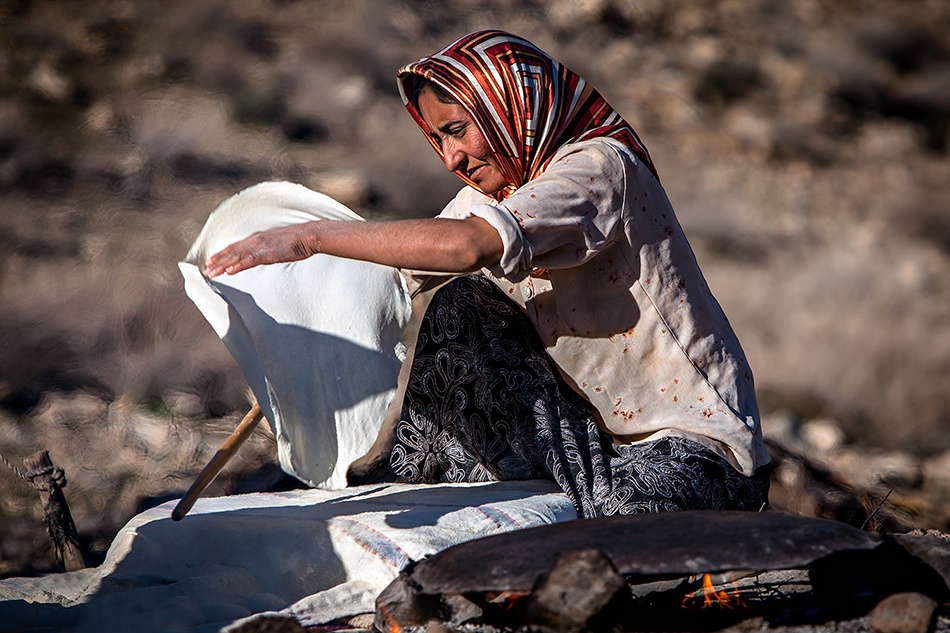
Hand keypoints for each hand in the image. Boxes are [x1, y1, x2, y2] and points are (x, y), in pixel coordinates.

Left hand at [203, 222, 318, 277]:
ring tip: (212, 273)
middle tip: (206, 270)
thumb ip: (266, 248)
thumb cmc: (297, 240)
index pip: (235, 246)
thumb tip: (262, 254)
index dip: (222, 254)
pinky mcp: (267, 253)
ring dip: (223, 265)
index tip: (212, 260)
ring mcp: (260, 246)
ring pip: (237, 257)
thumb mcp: (277, 243)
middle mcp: (255, 240)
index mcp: (257, 237)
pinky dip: (238, 266)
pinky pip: (249, 261)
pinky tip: (229, 272)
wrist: (308, 235)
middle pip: (232, 252)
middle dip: (218, 261)